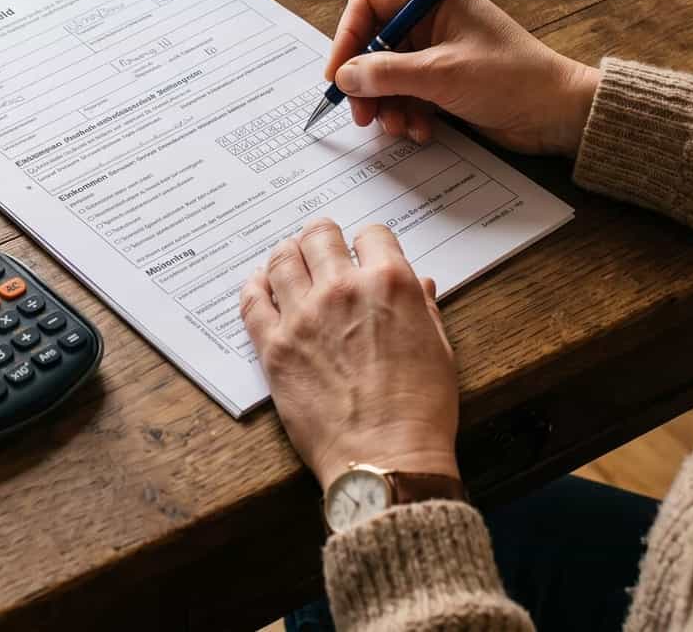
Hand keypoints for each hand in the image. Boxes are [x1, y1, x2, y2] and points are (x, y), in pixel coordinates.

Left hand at [240, 218, 460, 489]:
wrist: (386, 457)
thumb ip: (425, 310)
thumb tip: (421, 284)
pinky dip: (254, 287)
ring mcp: (303, 316)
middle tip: (319, 244)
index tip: (363, 251)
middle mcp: (342, 289)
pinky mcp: (274, 347)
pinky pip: (253, 302)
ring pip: (283, 260)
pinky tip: (258, 285)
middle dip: (322, 237)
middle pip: (320, 238)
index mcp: (390, 284)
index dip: (369, 242)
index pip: (372, 235)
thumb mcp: (439, 351)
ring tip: (289, 259)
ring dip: (287, 255)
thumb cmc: (420, 411)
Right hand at [327, 0, 600, 157]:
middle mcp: (432, 19)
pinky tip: (421, 131)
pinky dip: (407, 114)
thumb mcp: (441, 74)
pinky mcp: (444, 81)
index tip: (338, 76)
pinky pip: (407, 94)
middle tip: (364, 115)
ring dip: (387, 105)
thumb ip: (386, 73)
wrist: (557, 114)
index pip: (369, 4)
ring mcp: (437, 52)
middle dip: (367, 82)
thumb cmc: (509, 79)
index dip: (347, 38)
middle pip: (374, 45)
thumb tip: (343, 76)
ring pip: (388, 75)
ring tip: (399, 127)